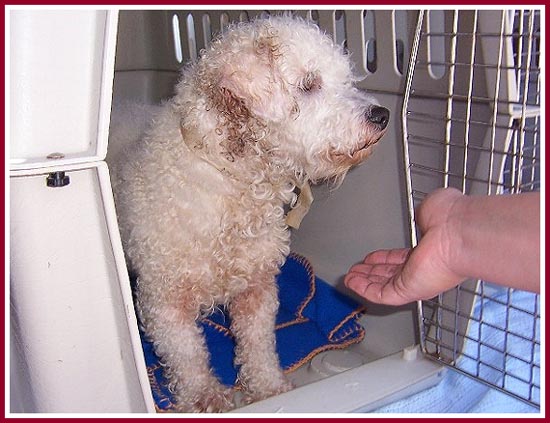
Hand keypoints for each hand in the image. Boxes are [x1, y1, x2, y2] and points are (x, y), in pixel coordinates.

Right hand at [344, 188, 465, 304]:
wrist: (459, 231)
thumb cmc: (451, 218)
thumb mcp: (431, 210)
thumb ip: (422, 216)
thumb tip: (420, 216)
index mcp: (429, 250)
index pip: (402, 259)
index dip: (384, 259)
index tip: (371, 258)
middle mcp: (423, 267)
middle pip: (391, 274)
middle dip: (371, 273)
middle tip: (356, 271)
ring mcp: (415, 280)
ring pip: (383, 286)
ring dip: (364, 282)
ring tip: (349, 278)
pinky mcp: (407, 290)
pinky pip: (381, 294)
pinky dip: (364, 290)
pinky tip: (351, 283)